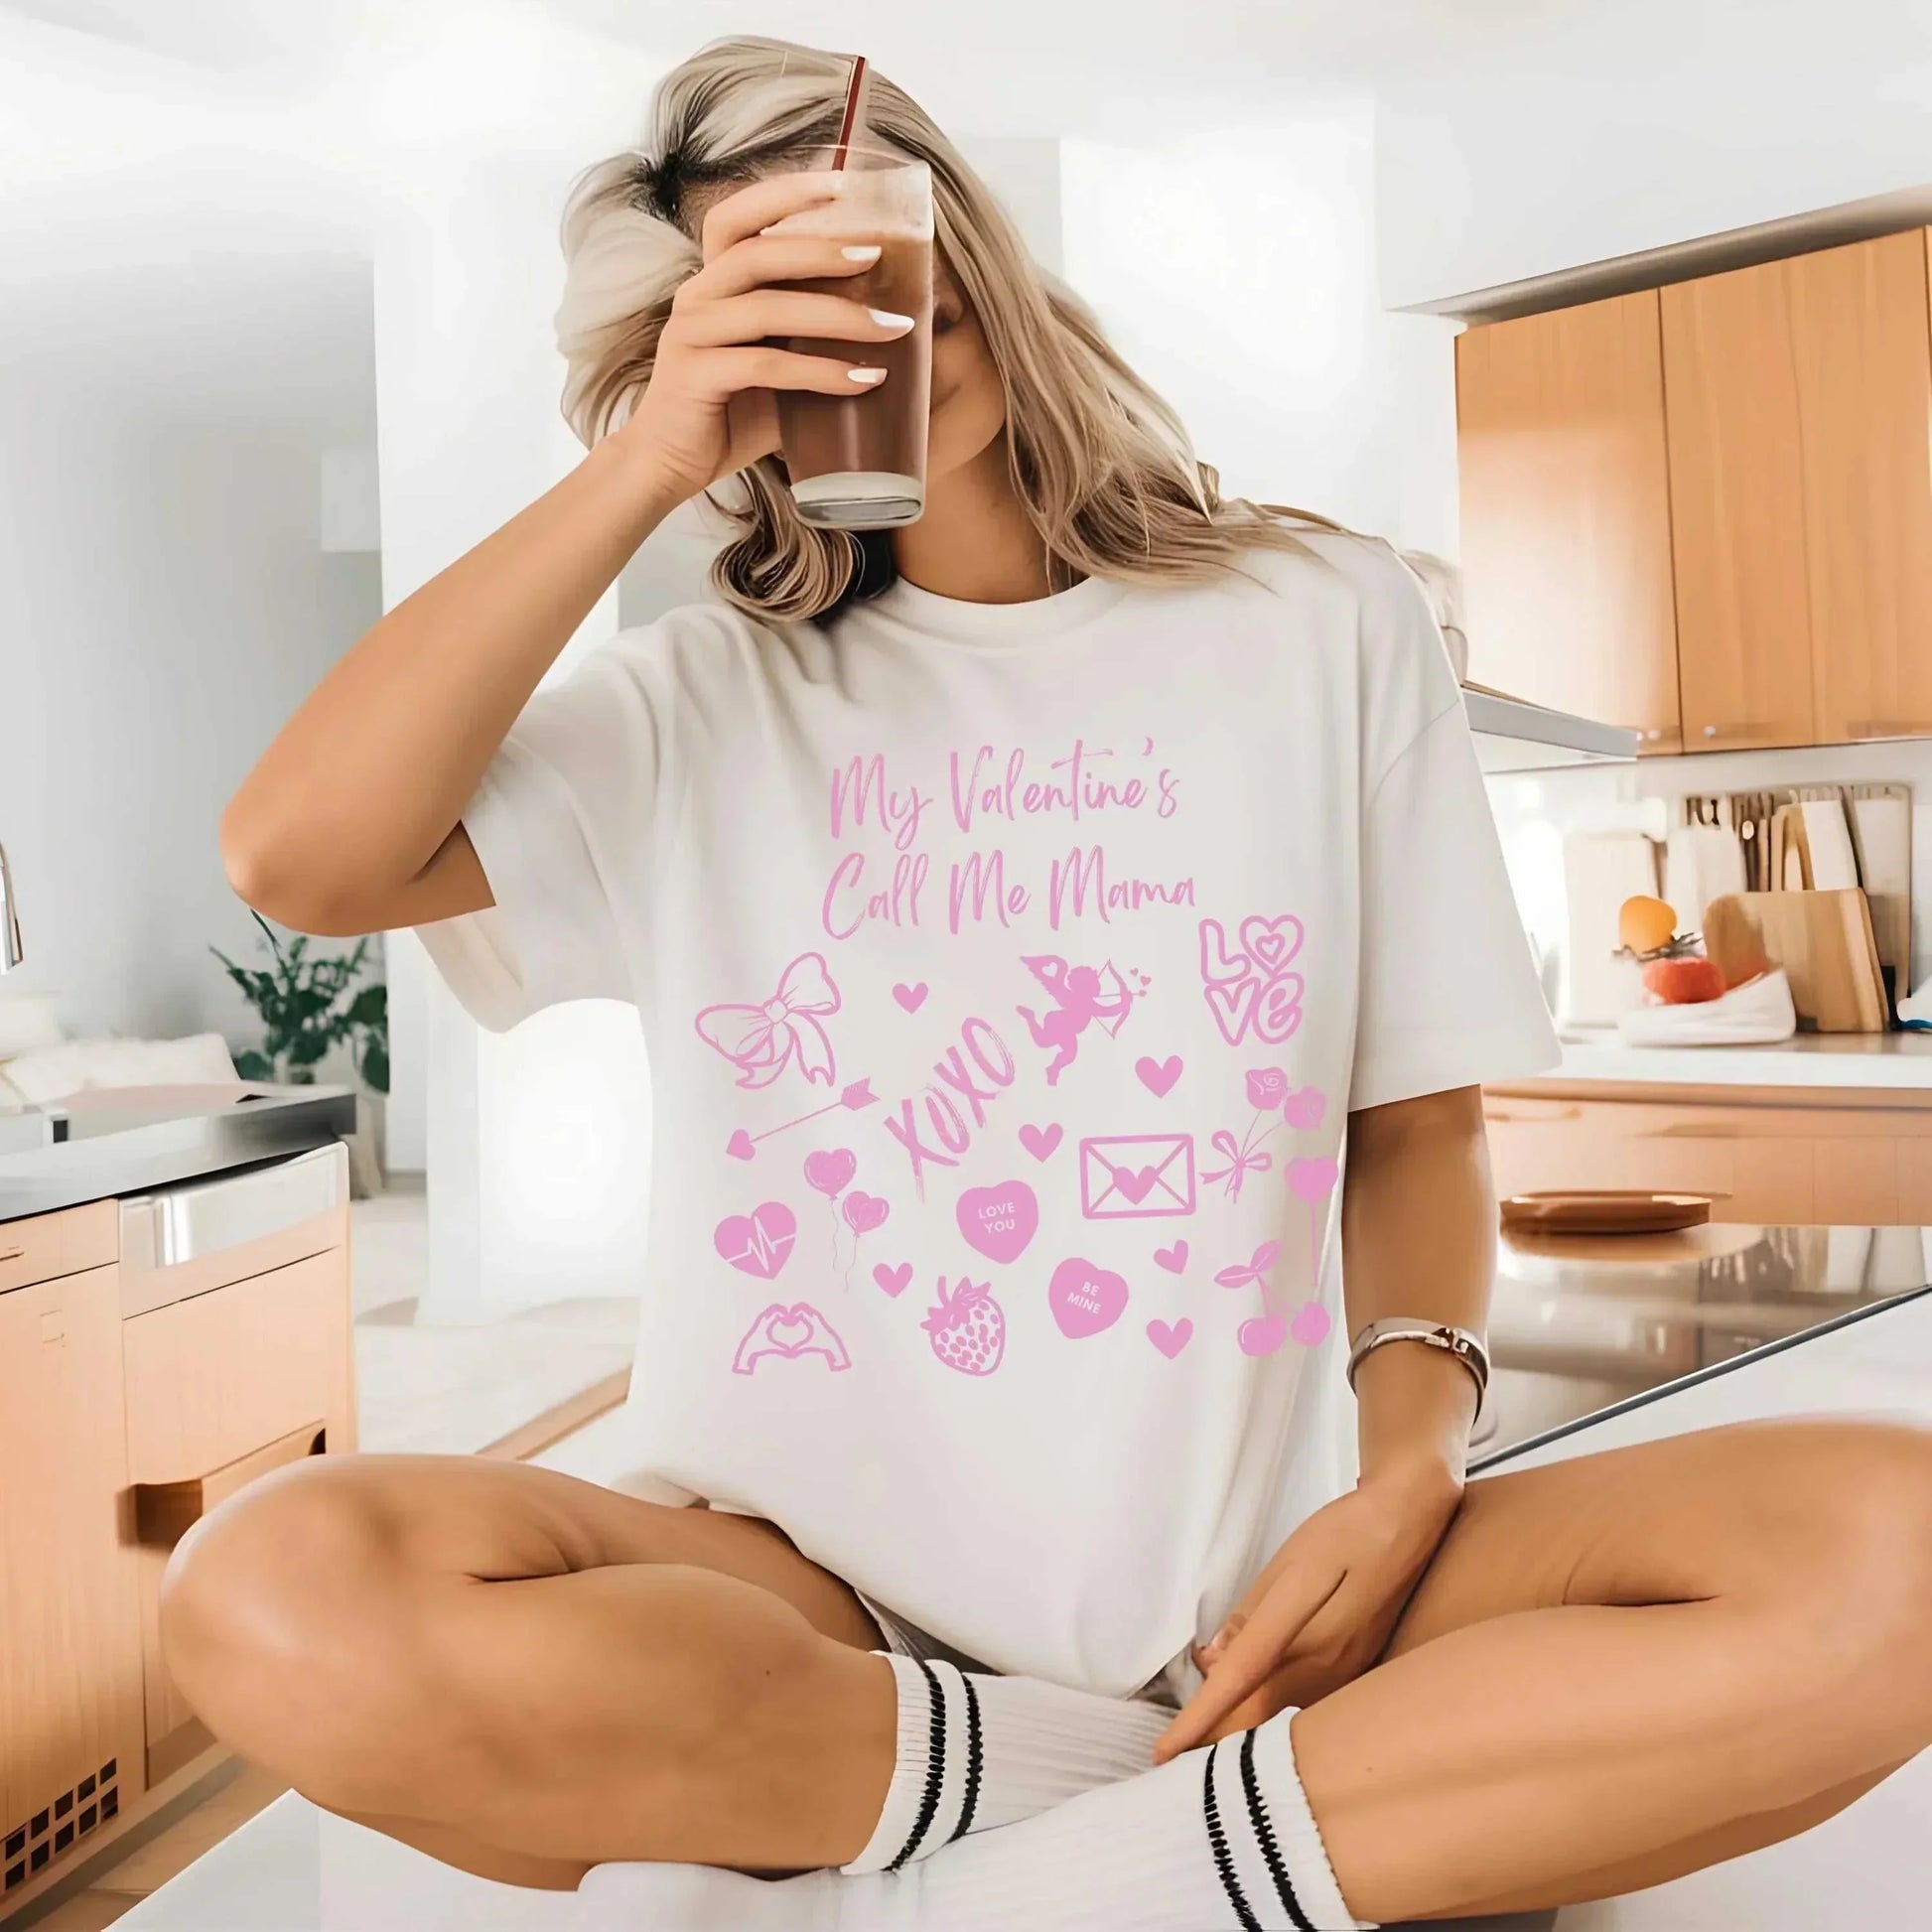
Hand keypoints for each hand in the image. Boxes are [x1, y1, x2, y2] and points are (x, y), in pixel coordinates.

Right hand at [615, 172, 915, 501]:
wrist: (671, 464)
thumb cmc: (730, 413)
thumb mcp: (777, 366)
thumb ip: (815, 341)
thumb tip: (896, 331)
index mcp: (713, 282)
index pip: (739, 216)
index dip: (784, 193)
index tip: (840, 183)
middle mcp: (697, 296)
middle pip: (759, 252)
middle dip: (822, 249)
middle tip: (877, 255)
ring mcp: (691, 334)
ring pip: (768, 308)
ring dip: (837, 314)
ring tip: (892, 328)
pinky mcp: (695, 377)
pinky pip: (766, 367)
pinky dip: (820, 372)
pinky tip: (863, 379)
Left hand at [1153, 1459, 1463, 1762]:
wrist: (1407, 1523)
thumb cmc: (1342, 1533)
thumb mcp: (1289, 1561)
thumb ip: (1250, 1616)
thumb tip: (1214, 1662)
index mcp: (1302, 1632)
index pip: (1238, 1684)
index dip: (1198, 1721)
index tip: (1162, 1753)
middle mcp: (1326, 1668)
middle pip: (1257, 1714)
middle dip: (1213, 1734)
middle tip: (1173, 1744)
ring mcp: (1344, 1678)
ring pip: (1280, 1715)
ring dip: (1241, 1720)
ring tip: (1204, 1711)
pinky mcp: (1354, 1676)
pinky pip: (1302, 1704)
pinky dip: (1270, 1704)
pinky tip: (1252, 1692)